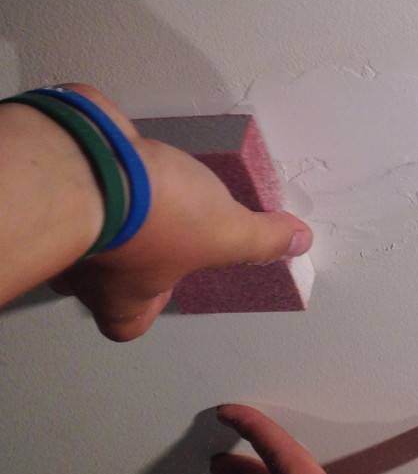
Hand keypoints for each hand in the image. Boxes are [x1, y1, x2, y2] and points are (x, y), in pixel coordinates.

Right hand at [51, 84, 312, 340]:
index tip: (169, 287)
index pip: (126, 324)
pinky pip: (82, 178)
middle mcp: (85, 269)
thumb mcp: (226, 234)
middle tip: (162, 233)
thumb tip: (299, 242)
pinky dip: (103, 167)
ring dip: (114, 211)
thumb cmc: (152, 217)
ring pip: (86, 228)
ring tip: (151, 187)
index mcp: (120, 298)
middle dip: (130, 257)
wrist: (88, 161)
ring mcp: (65, 223)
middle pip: (102, 278)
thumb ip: (262, 241)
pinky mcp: (61, 176)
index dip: (146, 309)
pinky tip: (128, 149)